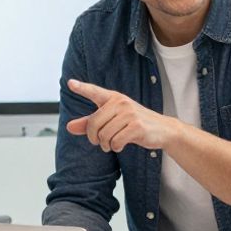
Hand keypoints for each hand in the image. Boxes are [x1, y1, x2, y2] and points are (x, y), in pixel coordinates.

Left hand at [65, 79, 180, 151]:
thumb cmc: (134, 123)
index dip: (82, 88)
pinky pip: (116, 142)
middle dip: (94, 138)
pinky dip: (116, 147)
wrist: (162, 129)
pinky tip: (121, 145)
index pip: (94, 92)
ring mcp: (129, 114)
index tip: (70, 83)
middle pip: (93, 124)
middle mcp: (120, 103)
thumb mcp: (112, 120)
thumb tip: (68, 127)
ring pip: (104, 135)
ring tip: (112, 143)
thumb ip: (89, 123)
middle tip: (100, 142)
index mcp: (113, 98)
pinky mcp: (137, 126)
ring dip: (106, 145)